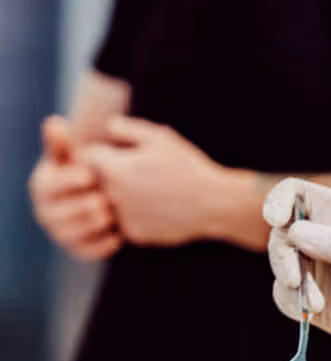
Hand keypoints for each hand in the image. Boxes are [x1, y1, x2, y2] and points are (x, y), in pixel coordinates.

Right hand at [28, 116, 119, 261]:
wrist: (107, 190)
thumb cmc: (89, 165)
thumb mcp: (77, 153)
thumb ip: (65, 142)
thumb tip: (53, 121)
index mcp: (43, 184)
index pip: (48, 185)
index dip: (68, 181)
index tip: (90, 174)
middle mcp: (46, 211)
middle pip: (57, 214)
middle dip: (81, 206)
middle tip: (102, 199)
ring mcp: (60, 232)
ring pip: (72, 234)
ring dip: (92, 224)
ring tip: (110, 213)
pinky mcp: (78, 248)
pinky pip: (88, 252)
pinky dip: (103, 245)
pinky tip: (119, 233)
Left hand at [82, 116, 231, 246]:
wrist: (213, 203)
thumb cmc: (187, 166)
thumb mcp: (161, 138)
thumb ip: (127, 129)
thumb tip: (107, 126)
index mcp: (114, 169)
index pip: (87, 156)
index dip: (102, 152)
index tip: (117, 152)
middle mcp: (111, 195)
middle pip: (96, 181)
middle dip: (111, 174)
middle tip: (139, 171)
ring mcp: (121, 217)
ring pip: (110, 203)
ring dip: (122, 196)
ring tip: (151, 189)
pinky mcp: (134, 233)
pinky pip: (126, 221)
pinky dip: (139, 214)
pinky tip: (161, 206)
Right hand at [264, 178, 330, 350]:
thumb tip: (295, 233)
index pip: (293, 192)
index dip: (278, 201)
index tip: (276, 219)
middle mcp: (314, 232)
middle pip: (280, 233)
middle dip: (283, 256)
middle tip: (295, 280)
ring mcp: (307, 263)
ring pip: (279, 265)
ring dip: (291, 284)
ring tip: (317, 303)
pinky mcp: (303, 292)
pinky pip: (284, 296)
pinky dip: (294, 305)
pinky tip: (315, 312)